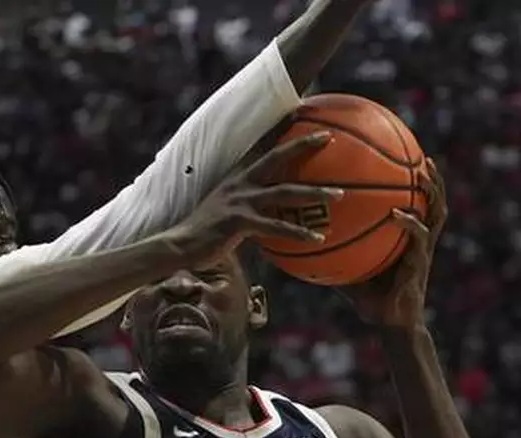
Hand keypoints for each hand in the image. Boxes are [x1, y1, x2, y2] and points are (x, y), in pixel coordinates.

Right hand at [169, 131, 342, 266]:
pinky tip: (319, 238)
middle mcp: (240, 182)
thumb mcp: (227, 208)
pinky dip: (299, 233)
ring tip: (340, 195)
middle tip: (330, 138)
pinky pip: (277, 227)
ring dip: (315, 192)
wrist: (180, 244)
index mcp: (238, 176)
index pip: (262, 144)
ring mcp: (240, 200)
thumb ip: (250, 203)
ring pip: (285, 192)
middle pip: (277, 157)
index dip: (280, 127)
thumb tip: (272, 209)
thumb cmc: (206, 230)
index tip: (300, 110)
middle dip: (303, 145)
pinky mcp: (240, 222)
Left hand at [339, 158, 447, 327]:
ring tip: (422, 173)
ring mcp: (422, 251)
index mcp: (407, 238)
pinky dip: (410, 224)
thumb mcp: (348, 270)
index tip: (408, 159)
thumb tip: (303, 239)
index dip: (416, 183)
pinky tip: (398, 214)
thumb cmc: (370, 299)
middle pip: (434, 202)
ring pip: (436, 214)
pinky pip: (419, 239)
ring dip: (432, 193)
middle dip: (432, 179)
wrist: (389, 324)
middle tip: (422, 157)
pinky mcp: (420, 264)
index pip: (416, 204)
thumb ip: (333, 251)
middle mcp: (419, 241)